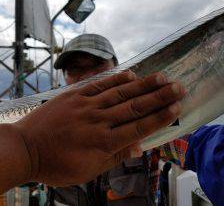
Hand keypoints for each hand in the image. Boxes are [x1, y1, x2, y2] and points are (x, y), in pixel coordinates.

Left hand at [3, 71, 185, 188]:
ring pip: (121, 93)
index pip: (139, 127)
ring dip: (144, 85)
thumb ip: (115, 157)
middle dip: (159, 97)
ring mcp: (87, 105)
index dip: (160, 117)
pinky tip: (133, 74)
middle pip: (135, 106)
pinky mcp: (76, 95)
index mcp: (103, 143)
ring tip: (162, 77)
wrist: (25, 147)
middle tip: (178, 87)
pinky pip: (100, 85)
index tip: (177, 107)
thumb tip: (138, 146)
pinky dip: (117, 79)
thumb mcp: (87, 170)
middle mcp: (99, 121)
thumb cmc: (57, 164)